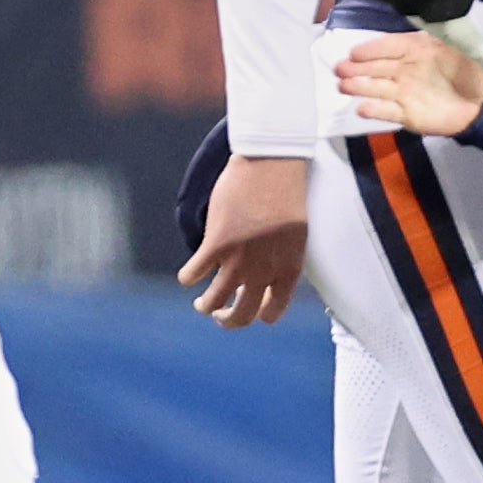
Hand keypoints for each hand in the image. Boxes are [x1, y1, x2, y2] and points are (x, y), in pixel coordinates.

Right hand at [175, 152, 309, 326]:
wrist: (271, 163)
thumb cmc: (286, 192)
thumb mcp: (295, 233)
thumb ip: (281, 258)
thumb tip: (265, 274)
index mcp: (288, 269)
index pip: (272, 311)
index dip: (258, 314)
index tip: (250, 306)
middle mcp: (263, 271)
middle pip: (241, 315)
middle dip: (228, 320)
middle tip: (221, 314)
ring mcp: (238, 260)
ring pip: (213, 302)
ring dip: (205, 306)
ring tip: (201, 303)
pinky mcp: (215, 244)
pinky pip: (192, 274)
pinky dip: (187, 277)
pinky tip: (189, 274)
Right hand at [332, 32, 482, 137]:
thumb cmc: (474, 68)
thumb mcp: (456, 42)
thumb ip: (435, 32)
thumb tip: (419, 16)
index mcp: (416, 49)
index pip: (388, 46)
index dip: (370, 49)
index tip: (353, 52)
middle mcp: (407, 70)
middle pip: (376, 68)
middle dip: (356, 68)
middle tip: (339, 69)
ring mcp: (406, 93)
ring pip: (376, 88)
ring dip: (359, 86)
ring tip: (343, 86)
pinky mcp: (409, 115)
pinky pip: (387, 111)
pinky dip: (374, 110)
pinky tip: (361, 107)